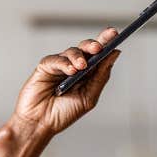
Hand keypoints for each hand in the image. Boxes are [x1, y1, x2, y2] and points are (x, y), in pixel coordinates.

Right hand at [8, 27, 121, 146]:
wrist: (41, 123)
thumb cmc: (64, 113)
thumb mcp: (89, 97)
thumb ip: (101, 76)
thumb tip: (115, 54)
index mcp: (87, 74)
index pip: (99, 55)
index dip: (107, 42)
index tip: (115, 33)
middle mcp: (74, 67)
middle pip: (86, 48)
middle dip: (94, 44)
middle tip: (99, 47)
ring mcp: (60, 65)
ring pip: (72, 51)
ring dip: (79, 57)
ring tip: (82, 66)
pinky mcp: (45, 66)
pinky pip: (56, 59)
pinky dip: (64, 63)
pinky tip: (70, 70)